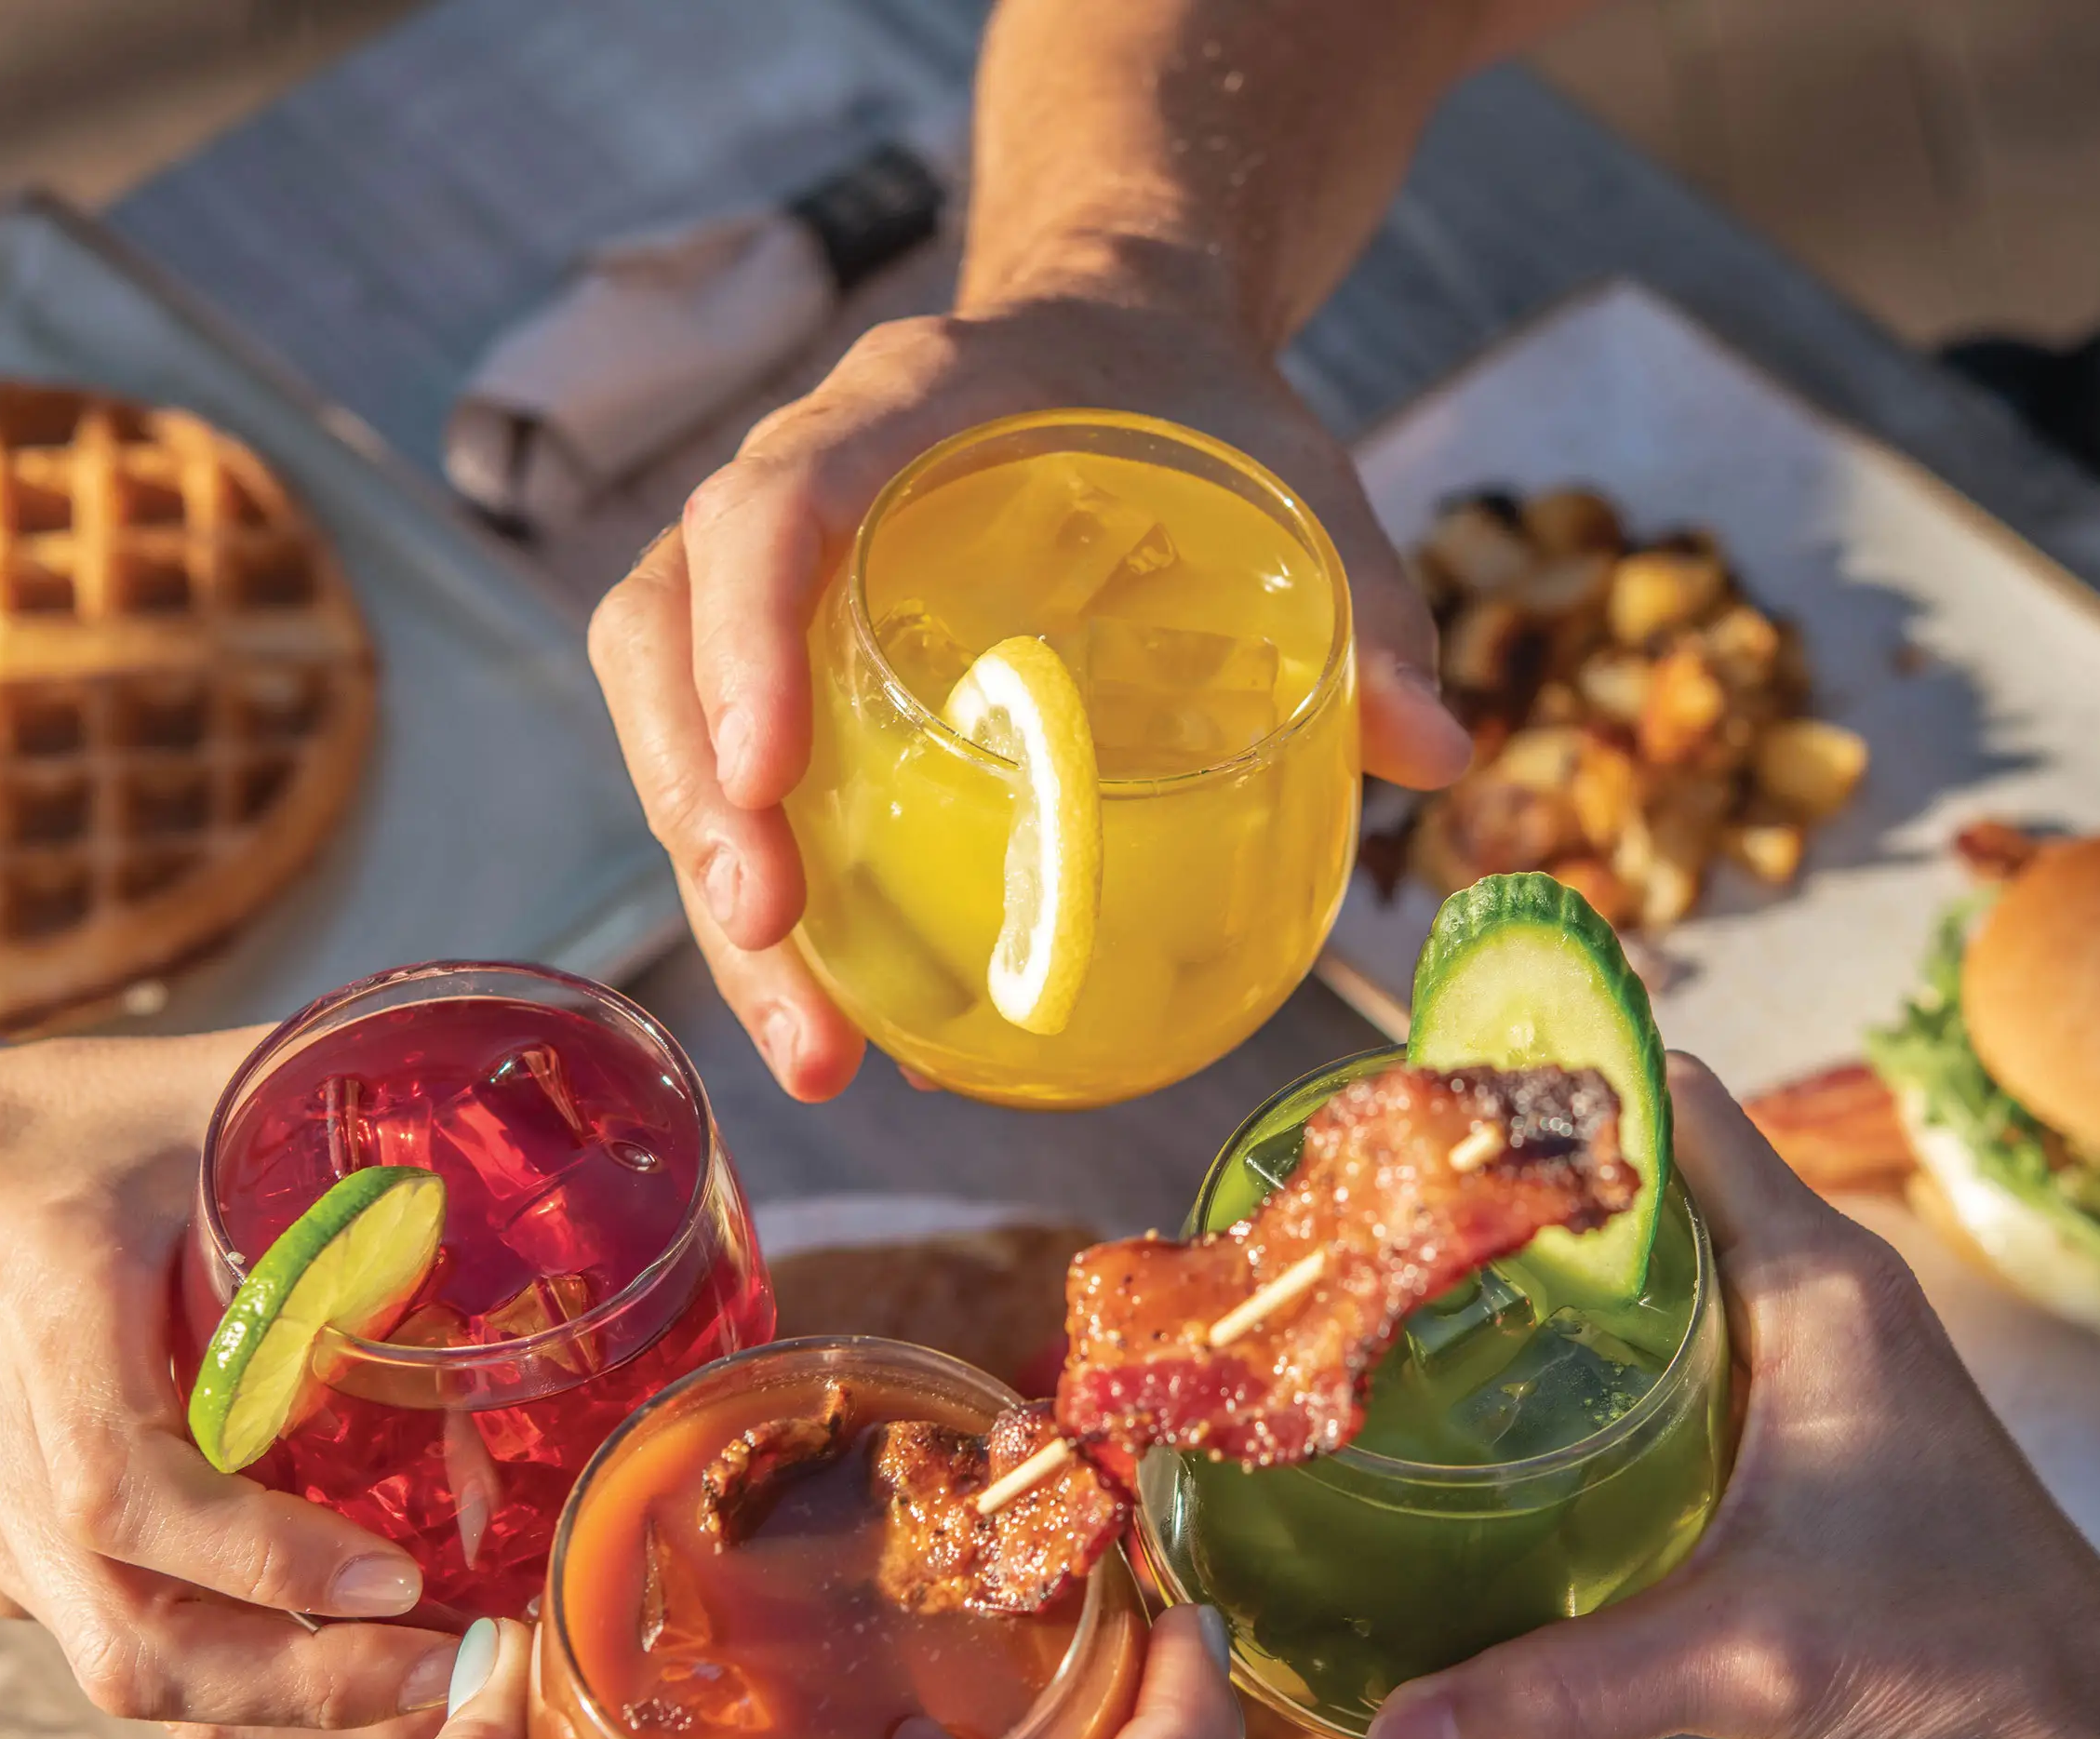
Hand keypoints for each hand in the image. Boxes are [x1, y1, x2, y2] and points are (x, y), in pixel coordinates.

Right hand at [0, 1034, 458, 1738]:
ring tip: (436, 1700)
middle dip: (305, 1687)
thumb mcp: (171, 1095)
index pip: (126, 1490)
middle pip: (134, 1642)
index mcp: (41, 1319)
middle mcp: (6, 1457)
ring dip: (289, 1717)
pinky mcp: (15, 1567)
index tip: (394, 1578)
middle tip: (457, 1675)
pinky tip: (361, 1678)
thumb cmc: (24, 1140)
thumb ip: (320, 1116)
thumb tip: (490, 1133)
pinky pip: (131, 1655)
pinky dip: (245, 1693)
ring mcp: (3, 1533)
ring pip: (132, 1677)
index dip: (264, 1556)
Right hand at [588, 278, 1474, 1099]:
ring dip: (710, 878)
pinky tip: (848, 1023)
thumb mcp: (1293, 465)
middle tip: (771, 941)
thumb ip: (1364, 595)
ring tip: (811, 1041)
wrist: (1118, 336)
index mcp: (902, 404)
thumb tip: (1436, 758)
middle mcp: (798, 475)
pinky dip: (764, 897)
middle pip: (664, 629)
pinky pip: (719, 765)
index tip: (766, 770)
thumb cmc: (1191, 401)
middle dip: (696, 800)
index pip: (769, 497)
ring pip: (663, 711)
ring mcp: (764, 569)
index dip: (743, 629)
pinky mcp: (780, 653)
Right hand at [1367, 1058, 2099, 1738]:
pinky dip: (1587, 1401)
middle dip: (1513, 1212)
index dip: (1548, 1092)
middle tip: (1374, 1246)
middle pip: (1640, 1199)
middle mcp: (1815, 1310)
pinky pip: (1673, 1391)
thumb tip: (1388, 1732)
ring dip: (1545, 1312)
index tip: (1420, 1125)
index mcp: (1817, 1285)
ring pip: (1654, 1298)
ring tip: (1406, 1342)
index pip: (1671, 1109)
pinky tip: (1500, 1460)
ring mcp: (1816, 1388)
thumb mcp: (1747, 1661)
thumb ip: (1558, 1691)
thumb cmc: (1979, 1666)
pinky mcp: (1808, 1471)